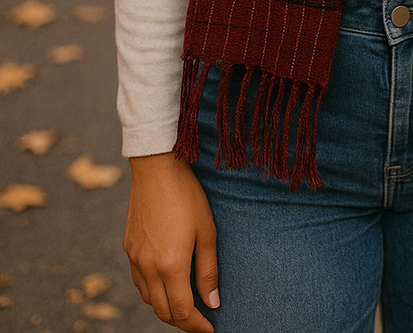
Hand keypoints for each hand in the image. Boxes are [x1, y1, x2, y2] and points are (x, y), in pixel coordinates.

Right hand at [123, 153, 218, 330]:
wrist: (156, 168)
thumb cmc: (187, 196)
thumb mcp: (207, 232)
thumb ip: (208, 271)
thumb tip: (212, 303)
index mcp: (170, 266)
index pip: (182, 311)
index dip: (197, 325)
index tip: (210, 329)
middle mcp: (148, 268)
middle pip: (163, 311)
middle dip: (182, 321)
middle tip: (199, 320)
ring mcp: (135, 259)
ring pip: (148, 299)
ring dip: (166, 307)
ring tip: (184, 303)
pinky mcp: (128, 248)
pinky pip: (139, 282)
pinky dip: (152, 291)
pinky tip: (165, 283)